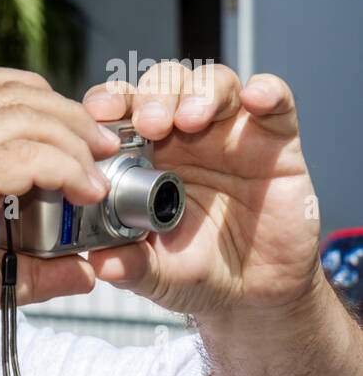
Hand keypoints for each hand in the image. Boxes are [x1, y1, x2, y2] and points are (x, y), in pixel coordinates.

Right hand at [0, 65, 118, 366]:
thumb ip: (36, 266)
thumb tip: (84, 270)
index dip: (41, 101)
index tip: (78, 140)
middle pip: (13, 91)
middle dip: (70, 115)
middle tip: (103, 151)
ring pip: (23, 114)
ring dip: (74, 139)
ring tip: (97, 175)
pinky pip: (25, 154)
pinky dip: (65, 167)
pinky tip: (82, 192)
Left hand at [81, 62, 324, 318]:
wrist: (252, 292)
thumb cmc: (192, 271)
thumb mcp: (154, 274)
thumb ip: (129, 265)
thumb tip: (100, 264)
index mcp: (141, 156)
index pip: (118, 110)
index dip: (107, 102)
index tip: (98, 112)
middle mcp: (181, 135)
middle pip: (162, 85)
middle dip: (152, 95)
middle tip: (150, 124)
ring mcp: (229, 133)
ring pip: (213, 82)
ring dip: (198, 91)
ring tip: (190, 119)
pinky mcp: (276, 140)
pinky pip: (276, 100)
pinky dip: (267, 90)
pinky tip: (255, 98)